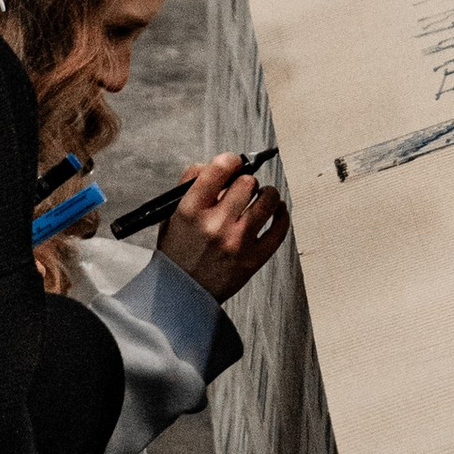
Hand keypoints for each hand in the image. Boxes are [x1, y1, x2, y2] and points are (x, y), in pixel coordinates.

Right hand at [157, 151, 290, 302]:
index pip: (218, 169)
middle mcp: (214, 224)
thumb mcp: (171, 215)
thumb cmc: (178, 252)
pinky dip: (282, 214)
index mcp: (190, 210)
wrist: (182, 293)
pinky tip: (277, 210)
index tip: (234, 164)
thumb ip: (191, 185)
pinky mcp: (254, 258)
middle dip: (246, 182)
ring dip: (267, 194)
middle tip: (243, 189)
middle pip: (246, 182)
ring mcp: (237, 242)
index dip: (230, 161)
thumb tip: (220, 164)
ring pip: (267, 200)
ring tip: (263, 196)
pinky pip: (279, 229)